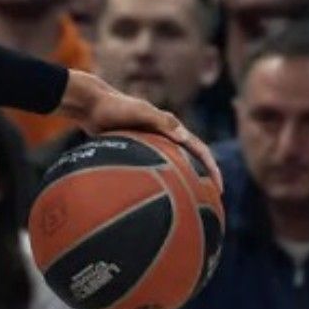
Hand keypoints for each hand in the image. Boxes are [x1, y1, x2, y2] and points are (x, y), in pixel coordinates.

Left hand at [59, 72, 221, 191]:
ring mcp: (151, 143)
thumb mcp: (139, 112)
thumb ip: (161, 122)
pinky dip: (158, 180)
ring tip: (185, 203)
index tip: (218, 188)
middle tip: (208, 202)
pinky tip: (152, 196)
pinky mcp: (136, 149)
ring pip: (173, 166)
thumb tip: (185, 137)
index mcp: (172, 127)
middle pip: (190, 160)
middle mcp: (165, 135)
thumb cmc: (114, 107)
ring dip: (182, 181)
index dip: (212, 168)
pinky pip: (152, 168)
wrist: (90, 105)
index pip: (199, 150)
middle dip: (203, 178)